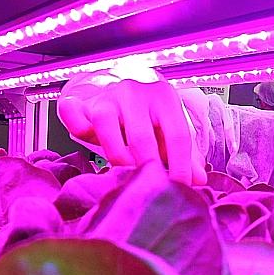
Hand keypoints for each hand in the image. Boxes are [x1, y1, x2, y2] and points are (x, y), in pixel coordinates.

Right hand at [56, 63, 204, 184]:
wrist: (118, 85)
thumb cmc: (147, 115)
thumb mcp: (169, 128)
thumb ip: (185, 155)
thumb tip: (200, 180)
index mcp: (164, 98)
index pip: (178, 136)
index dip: (181, 167)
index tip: (180, 190)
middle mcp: (135, 92)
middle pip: (142, 136)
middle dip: (147, 168)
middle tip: (150, 189)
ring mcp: (107, 96)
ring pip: (106, 125)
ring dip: (115, 155)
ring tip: (124, 171)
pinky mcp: (83, 102)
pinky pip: (73, 112)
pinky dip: (75, 125)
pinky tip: (85, 136)